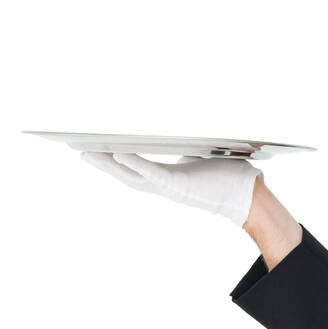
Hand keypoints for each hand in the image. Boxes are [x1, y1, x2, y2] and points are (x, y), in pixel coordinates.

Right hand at [81, 152, 262, 225]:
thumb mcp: (199, 158)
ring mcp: (170, 188)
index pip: (135, 171)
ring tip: (88, 153)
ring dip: (109, 165)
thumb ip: (184, 150)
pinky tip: (119, 153)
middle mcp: (165, 186)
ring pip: (132, 176)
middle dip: (101, 165)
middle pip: (125, 175)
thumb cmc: (228, 177)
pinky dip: (135, 164)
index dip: (115, 162)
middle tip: (80, 152)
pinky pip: (152, 173)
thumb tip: (178, 132)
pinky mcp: (178, 185)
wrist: (247, 196)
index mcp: (167, 179)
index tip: (96, 151)